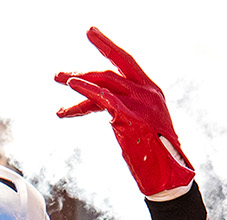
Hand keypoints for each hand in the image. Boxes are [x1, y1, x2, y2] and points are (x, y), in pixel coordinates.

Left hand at [55, 27, 194, 198]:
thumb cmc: (151, 156)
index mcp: (151, 91)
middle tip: (58, 75)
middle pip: (111, 71)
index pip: (126, 62)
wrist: (168, 178)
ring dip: (78, 80)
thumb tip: (92, 104)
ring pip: (105, 82)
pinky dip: (86, 90)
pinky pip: (105, 98)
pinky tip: (73, 87)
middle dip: (83, 70)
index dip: (107, 46)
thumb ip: (118, 110)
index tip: (91, 34)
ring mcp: (141, 104)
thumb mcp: (134, 126)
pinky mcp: (132, 117)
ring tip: (58, 78)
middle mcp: (148, 92)